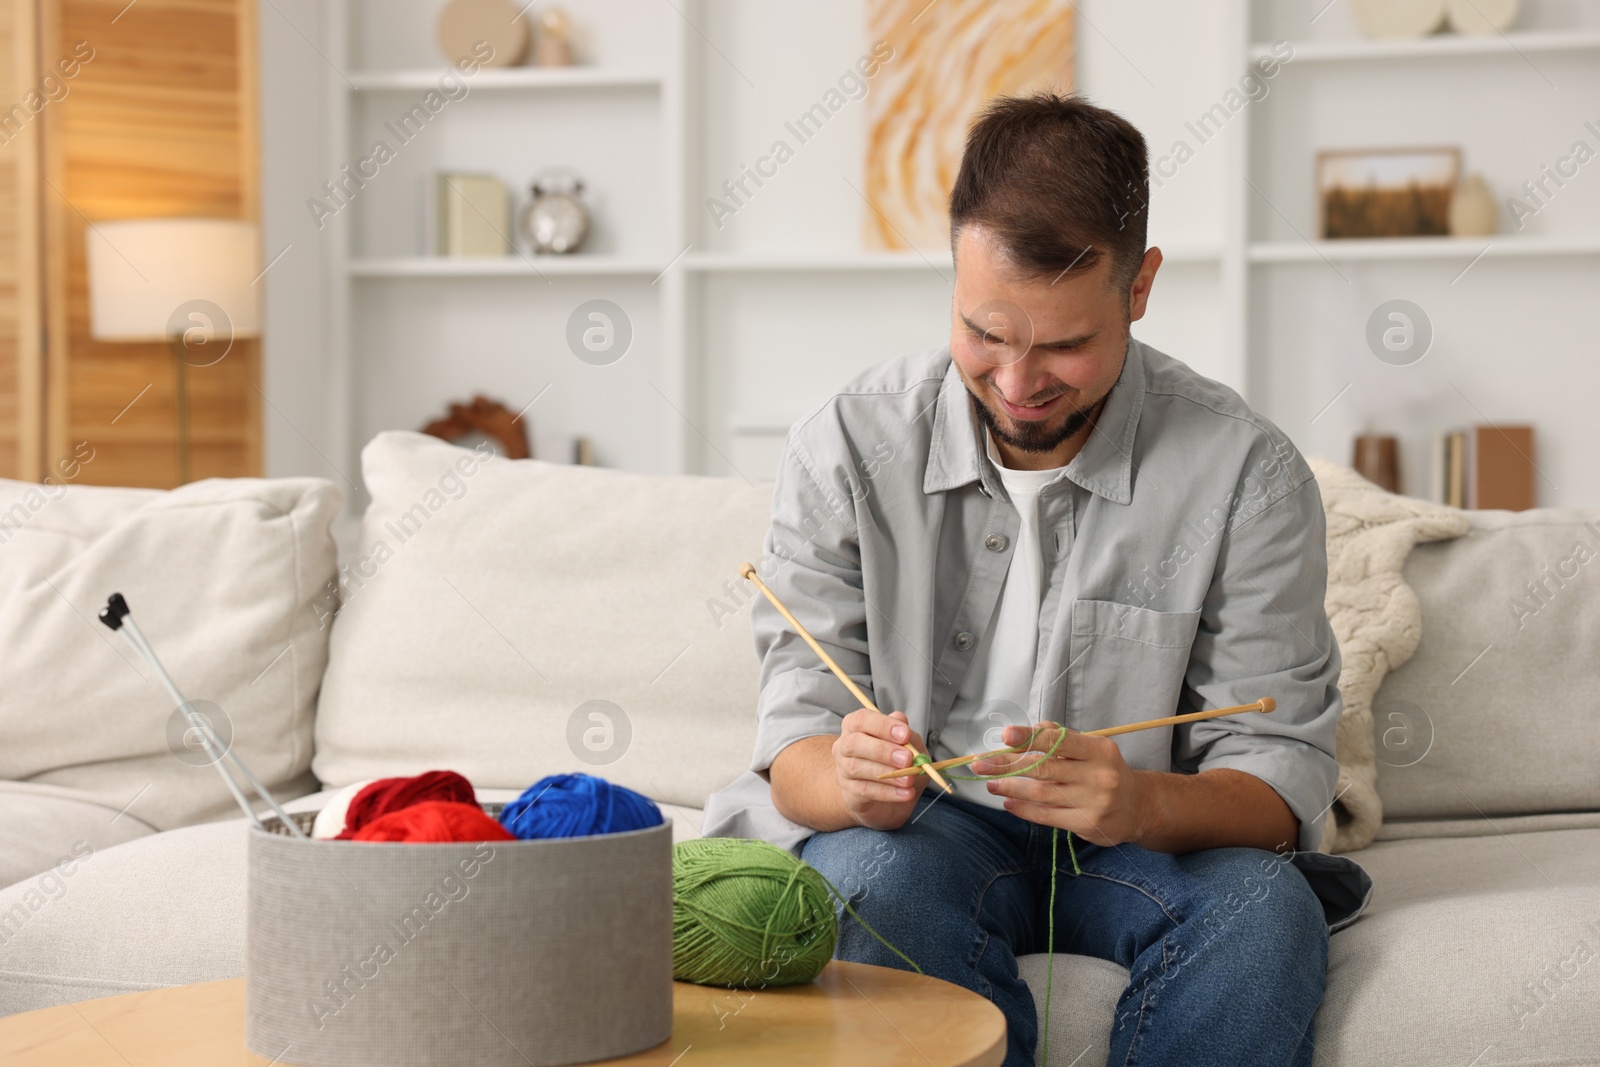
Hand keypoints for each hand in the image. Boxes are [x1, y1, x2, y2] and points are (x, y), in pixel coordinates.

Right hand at [831, 709, 929, 830]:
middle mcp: (844, 746)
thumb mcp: (909, 746)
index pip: (862, 720)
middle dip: (882, 750)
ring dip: (887, 773)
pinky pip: (865, 791)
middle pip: (854, 743)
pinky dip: (888, 792)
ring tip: (910, 779)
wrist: (888, 799)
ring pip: (857, 768)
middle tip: (907, 759)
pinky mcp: (848, 793)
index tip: (905, 734)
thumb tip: (901, 720)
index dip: (883, 725)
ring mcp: (843, 770)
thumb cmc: (896, 761)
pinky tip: (906, 793)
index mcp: (855, 726)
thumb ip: (906, 734)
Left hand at [970, 724, 1149, 846]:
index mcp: (1098, 750)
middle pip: (1043, 768)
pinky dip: (1023, 809)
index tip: (1004, 736)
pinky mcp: (1086, 824)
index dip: (1029, 737)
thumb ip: (1062, 737)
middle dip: (1007, 765)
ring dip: (1010, 788)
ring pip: (1041, 794)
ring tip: (990, 783)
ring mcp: (1093, 802)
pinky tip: (1008, 802)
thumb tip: (1029, 730)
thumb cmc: (1105, 771)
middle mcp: (1098, 776)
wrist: (1138, 807)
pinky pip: (1046, 816)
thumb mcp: (1092, 748)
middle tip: (981, 764)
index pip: (1058, 741)